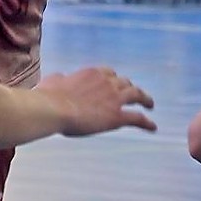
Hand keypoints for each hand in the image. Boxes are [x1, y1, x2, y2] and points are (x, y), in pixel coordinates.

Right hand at [41, 66, 157, 136]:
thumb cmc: (48, 96)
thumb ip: (60, 78)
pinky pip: (137, 118)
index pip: (108, 73)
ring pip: (136, 95)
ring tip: (150, 104)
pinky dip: (146, 123)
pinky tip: (153, 127)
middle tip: (135, 94)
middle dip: (130, 87)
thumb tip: (61, 77)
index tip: (115, 83)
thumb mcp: (53, 80)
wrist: (54, 108)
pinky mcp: (116, 116)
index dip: (113, 79)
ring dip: (145, 99)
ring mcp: (114, 98)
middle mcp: (107, 82)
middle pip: (125, 82)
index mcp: (92, 73)